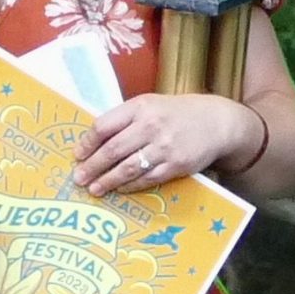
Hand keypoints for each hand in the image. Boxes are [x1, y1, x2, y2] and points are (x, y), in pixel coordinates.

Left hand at [73, 92, 257, 195]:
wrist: (217, 122)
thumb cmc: (178, 113)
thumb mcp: (151, 105)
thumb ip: (125, 119)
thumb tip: (94, 141)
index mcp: (141, 106)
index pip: (104, 125)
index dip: (87, 143)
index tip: (77, 155)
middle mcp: (152, 125)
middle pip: (113, 150)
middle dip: (92, 166)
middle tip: (78, 178)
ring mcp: (165, 147)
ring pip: (128, 168)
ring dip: (108, 180)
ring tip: (94, 189)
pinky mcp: (176, 165)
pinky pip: (147, 179)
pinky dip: (130, 186)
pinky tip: (120, 189)